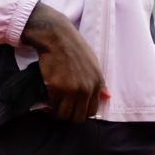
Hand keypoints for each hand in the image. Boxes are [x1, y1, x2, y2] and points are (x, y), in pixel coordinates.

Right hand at [21, 2, 109, 121]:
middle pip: (78, 117)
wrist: (57, 37)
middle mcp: (86, 89)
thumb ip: (100, 83)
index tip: (73, 108)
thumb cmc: (74, 47)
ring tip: (53, 107)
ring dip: (58, 113)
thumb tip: (108, 96)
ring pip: (64, 115)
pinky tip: (47, 101)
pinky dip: (49, 106)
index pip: (91, 111)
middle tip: (61, 109)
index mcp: (96, 84)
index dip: (81, 112)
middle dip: (69, 116)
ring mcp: (70, 90)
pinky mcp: (55, 88)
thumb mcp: (93, 63)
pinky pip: (52, 106)